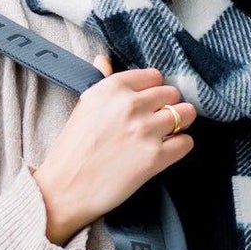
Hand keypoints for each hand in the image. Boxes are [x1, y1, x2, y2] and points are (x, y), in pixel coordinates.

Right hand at [30, 52, 196, 244]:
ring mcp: (145, 131)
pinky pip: (186, 142)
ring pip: (185, 114)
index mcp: (113, 88)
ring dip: (181, 123)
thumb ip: (102, 82)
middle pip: (172, 94)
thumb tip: (103, 60)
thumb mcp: (84, 107)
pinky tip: (167, 150)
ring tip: (168, 133)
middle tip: (159, 120)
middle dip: (169, 106)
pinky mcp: (155, 157)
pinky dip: (181, 146)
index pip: (154, 77)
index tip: (149, 102)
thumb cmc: (72, 150)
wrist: (64, 189)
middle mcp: (131, 105)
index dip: (154, 90)